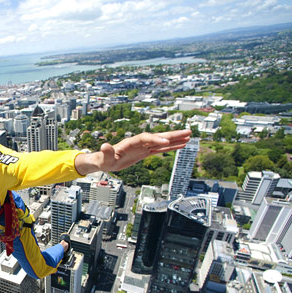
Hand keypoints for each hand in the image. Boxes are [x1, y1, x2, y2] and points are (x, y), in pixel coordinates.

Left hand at [76, 129, 191, 174]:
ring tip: (189, 136)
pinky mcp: (145, 152)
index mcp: (130, 142)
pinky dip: (171, 147)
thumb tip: (105, 145)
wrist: (103, 161)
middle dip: (172, 135)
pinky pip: (160, 149)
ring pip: (162, 142)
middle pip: (158, 136)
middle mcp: (138, 142)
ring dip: (175, 139)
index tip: (166, 142)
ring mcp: (143, 147)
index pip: (145, 138)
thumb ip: (106, 152)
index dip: (156, 139)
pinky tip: (181, 145)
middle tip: (187, 132)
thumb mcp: (103, 158)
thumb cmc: (102, 160)